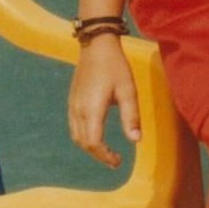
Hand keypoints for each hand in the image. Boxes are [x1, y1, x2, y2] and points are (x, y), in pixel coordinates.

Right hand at [67, 36, 140, 167]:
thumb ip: (131, 117)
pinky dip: (84, 137)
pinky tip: (96, 136)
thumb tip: (136, 141)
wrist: (96, 45)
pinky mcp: (72, 100)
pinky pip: (74, 126)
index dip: (105, 156)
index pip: (93, 142)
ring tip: (107, 152)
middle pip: (83, 143)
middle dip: (98, 155)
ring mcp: (73, 105)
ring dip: (90, 148)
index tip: (118, 161)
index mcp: (92, 109)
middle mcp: (78, 109)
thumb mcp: (128, 91)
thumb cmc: (115, 66)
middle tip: (115, 161)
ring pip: (76, 136)